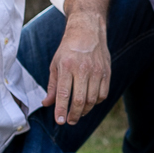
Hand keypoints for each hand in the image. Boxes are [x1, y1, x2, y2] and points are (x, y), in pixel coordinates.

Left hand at [42, 10, 110, 124]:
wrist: (88, 31)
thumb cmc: (68, 49)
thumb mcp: (55, 64)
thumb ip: (52, 86)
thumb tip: (47, 104)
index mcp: (67, 66)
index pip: (64, 93)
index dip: (61, 110)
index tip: (60, 121)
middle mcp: (83, 69)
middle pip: (80, 100)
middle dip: (74, 114)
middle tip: (69, 121)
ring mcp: (97, 71)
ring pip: (93, 99)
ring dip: (85, 111)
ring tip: (78, 113)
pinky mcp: (107, 72)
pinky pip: (103, 94)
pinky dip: (96, 102)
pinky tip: (89, 102)